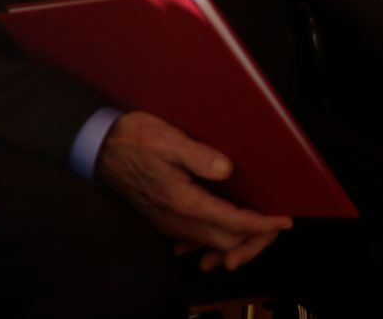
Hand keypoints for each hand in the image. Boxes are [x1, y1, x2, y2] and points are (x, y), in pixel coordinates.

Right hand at [95, 111, 291, 271]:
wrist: (100, 148)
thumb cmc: (135, 139)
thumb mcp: (167, 139)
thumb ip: (198, 156)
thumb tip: (227, 169)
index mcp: (183, 201)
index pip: (231, 222)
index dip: (260, 224)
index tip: (282, 220)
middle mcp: (177, 219)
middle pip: (226, 242)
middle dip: (254, 238)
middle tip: (275, 222)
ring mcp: (169, 223)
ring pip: (212, 243)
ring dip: (237, 240)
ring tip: (258, 227)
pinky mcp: (164, 219)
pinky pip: (197, 239)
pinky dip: (218, 239)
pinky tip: (225, 228)